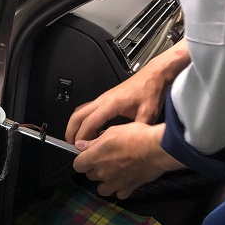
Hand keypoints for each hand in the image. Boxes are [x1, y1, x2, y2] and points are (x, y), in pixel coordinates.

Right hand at [65, 38, 190, 143]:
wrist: (153, 75)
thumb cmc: (150, 90)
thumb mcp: (148, 115)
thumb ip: (137, 132)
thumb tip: (131, 145)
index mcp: (111, 104)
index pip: (89, 123)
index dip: (82, 137)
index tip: (80, 148)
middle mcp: (103, 100)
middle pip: (77, 116)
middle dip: (71, 131)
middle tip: (70, 145)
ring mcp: (102, 98)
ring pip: (79, 111)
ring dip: (74, 124)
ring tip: (76, 139)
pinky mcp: (105, 98)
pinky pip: (87, 109)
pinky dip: (82, 120)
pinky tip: (89, 129)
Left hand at [73, 123, 184, 198]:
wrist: (157, 149)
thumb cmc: (136, 136)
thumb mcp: (112, 131)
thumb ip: (94, 142)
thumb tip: (80, 145)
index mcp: (94, 157)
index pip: (77, 165)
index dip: (82, 160)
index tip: (89, 155)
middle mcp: (102, 172)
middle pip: (90, 176)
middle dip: (95, 169)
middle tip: (106, 160)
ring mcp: (115, 182)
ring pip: (102, 189)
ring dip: (105, 182)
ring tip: (114, 173)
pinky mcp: (129, 188)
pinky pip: (119, 194)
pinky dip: (121, 189)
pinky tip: (125, 181)